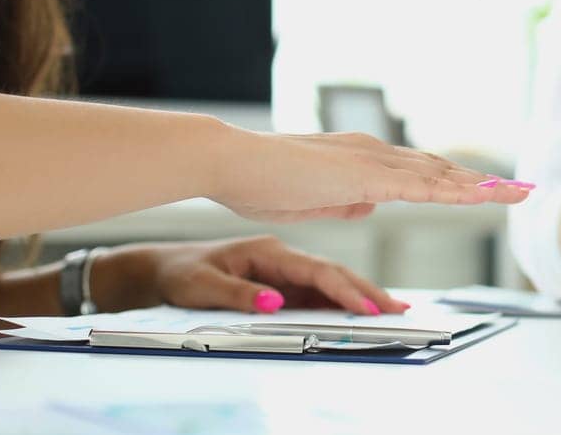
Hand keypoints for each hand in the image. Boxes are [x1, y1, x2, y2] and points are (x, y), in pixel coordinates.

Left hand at [93, 236, 408, 315]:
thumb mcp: (200, 286)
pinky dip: (341, 300)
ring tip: (392, 310)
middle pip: (332, 274)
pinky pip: (315, 291)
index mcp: (268, 251)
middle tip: (399, 310)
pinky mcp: (279, 282)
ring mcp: (282, 269)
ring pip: (328, 282)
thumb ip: (238, 295)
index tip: (369, 308)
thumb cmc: (179, 274)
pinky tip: (361, 308)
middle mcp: (281, 257)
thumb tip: (275, 304)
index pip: (316, 271)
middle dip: (367, 292)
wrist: (161, 268)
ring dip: (359, 295)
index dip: (344, 290)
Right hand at [209, 129, 531, 222]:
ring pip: (440, 175)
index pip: (422, 172)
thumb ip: (344, 201)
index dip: (458, 181)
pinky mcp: (363, 177)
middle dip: (484, 182)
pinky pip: (419, 188)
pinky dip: (454, 192)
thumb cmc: (261, 181)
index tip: (489, 188)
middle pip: (441, 169)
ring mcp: (372, 162)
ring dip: (481, 186)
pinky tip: (479, 197)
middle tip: (521, 190)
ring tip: (516, 194)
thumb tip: (369, 204)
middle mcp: (375, 154)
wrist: (232, 162)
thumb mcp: (312, 201)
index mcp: (363, 160)